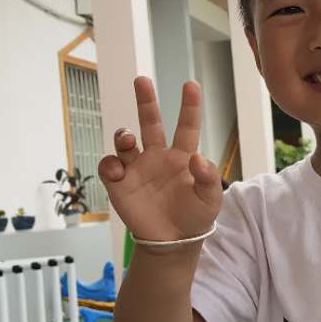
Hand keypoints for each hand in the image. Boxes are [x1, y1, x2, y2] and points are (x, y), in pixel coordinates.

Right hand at [99, 77, 222, 242]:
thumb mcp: (211, 199)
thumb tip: (197, 156)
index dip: (189, 106)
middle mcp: (158, 156)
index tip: (190, 84)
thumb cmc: (195, 217)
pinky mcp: (120, 183)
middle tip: (141, 80)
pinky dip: (111, 164)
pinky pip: (109, 166)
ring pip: (125, 141)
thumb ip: (208, 177)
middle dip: (145, 100)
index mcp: (182, 156)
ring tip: (127, 139)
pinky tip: (118, 171)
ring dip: (123, 135)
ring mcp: (137, 168)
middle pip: (149, 122)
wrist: (173, 241)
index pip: (186, 126)